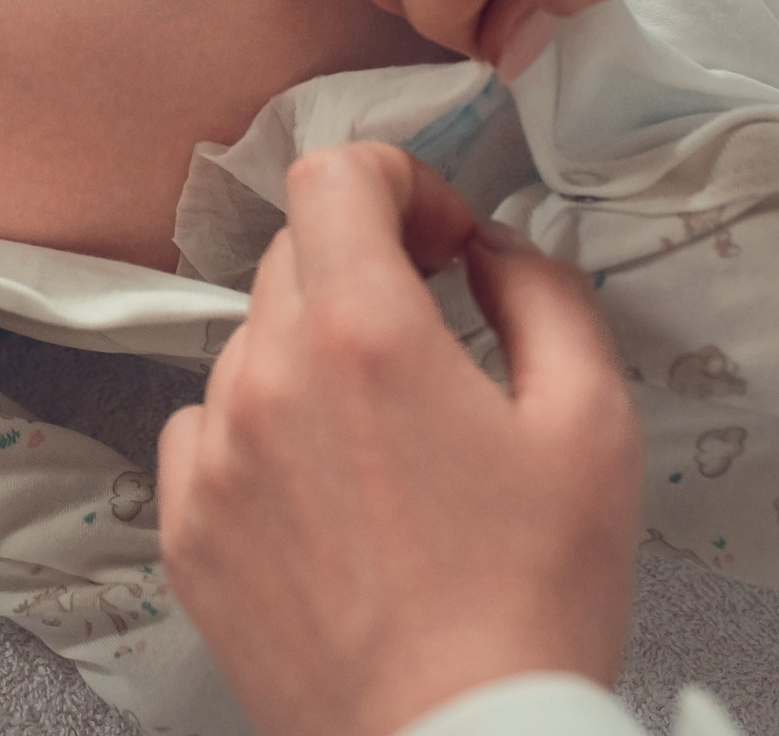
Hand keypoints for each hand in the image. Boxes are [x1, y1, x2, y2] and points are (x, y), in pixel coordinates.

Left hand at [156, 143, 639, 735]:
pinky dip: (262, 433)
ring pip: (251, 343)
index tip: (440, 238)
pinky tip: (330, 495)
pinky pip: (208, 428)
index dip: (397, 182)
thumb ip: (542, 295)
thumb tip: (493, 250)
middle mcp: (267, 378)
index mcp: (364, 334)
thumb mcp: (592, 424)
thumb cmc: (530, 604)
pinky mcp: (185, 525)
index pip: (333, 174)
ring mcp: (212, 455)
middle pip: (293, 253)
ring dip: (314, 357)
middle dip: (366, 266)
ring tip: (388, 442)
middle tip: (433, 330)